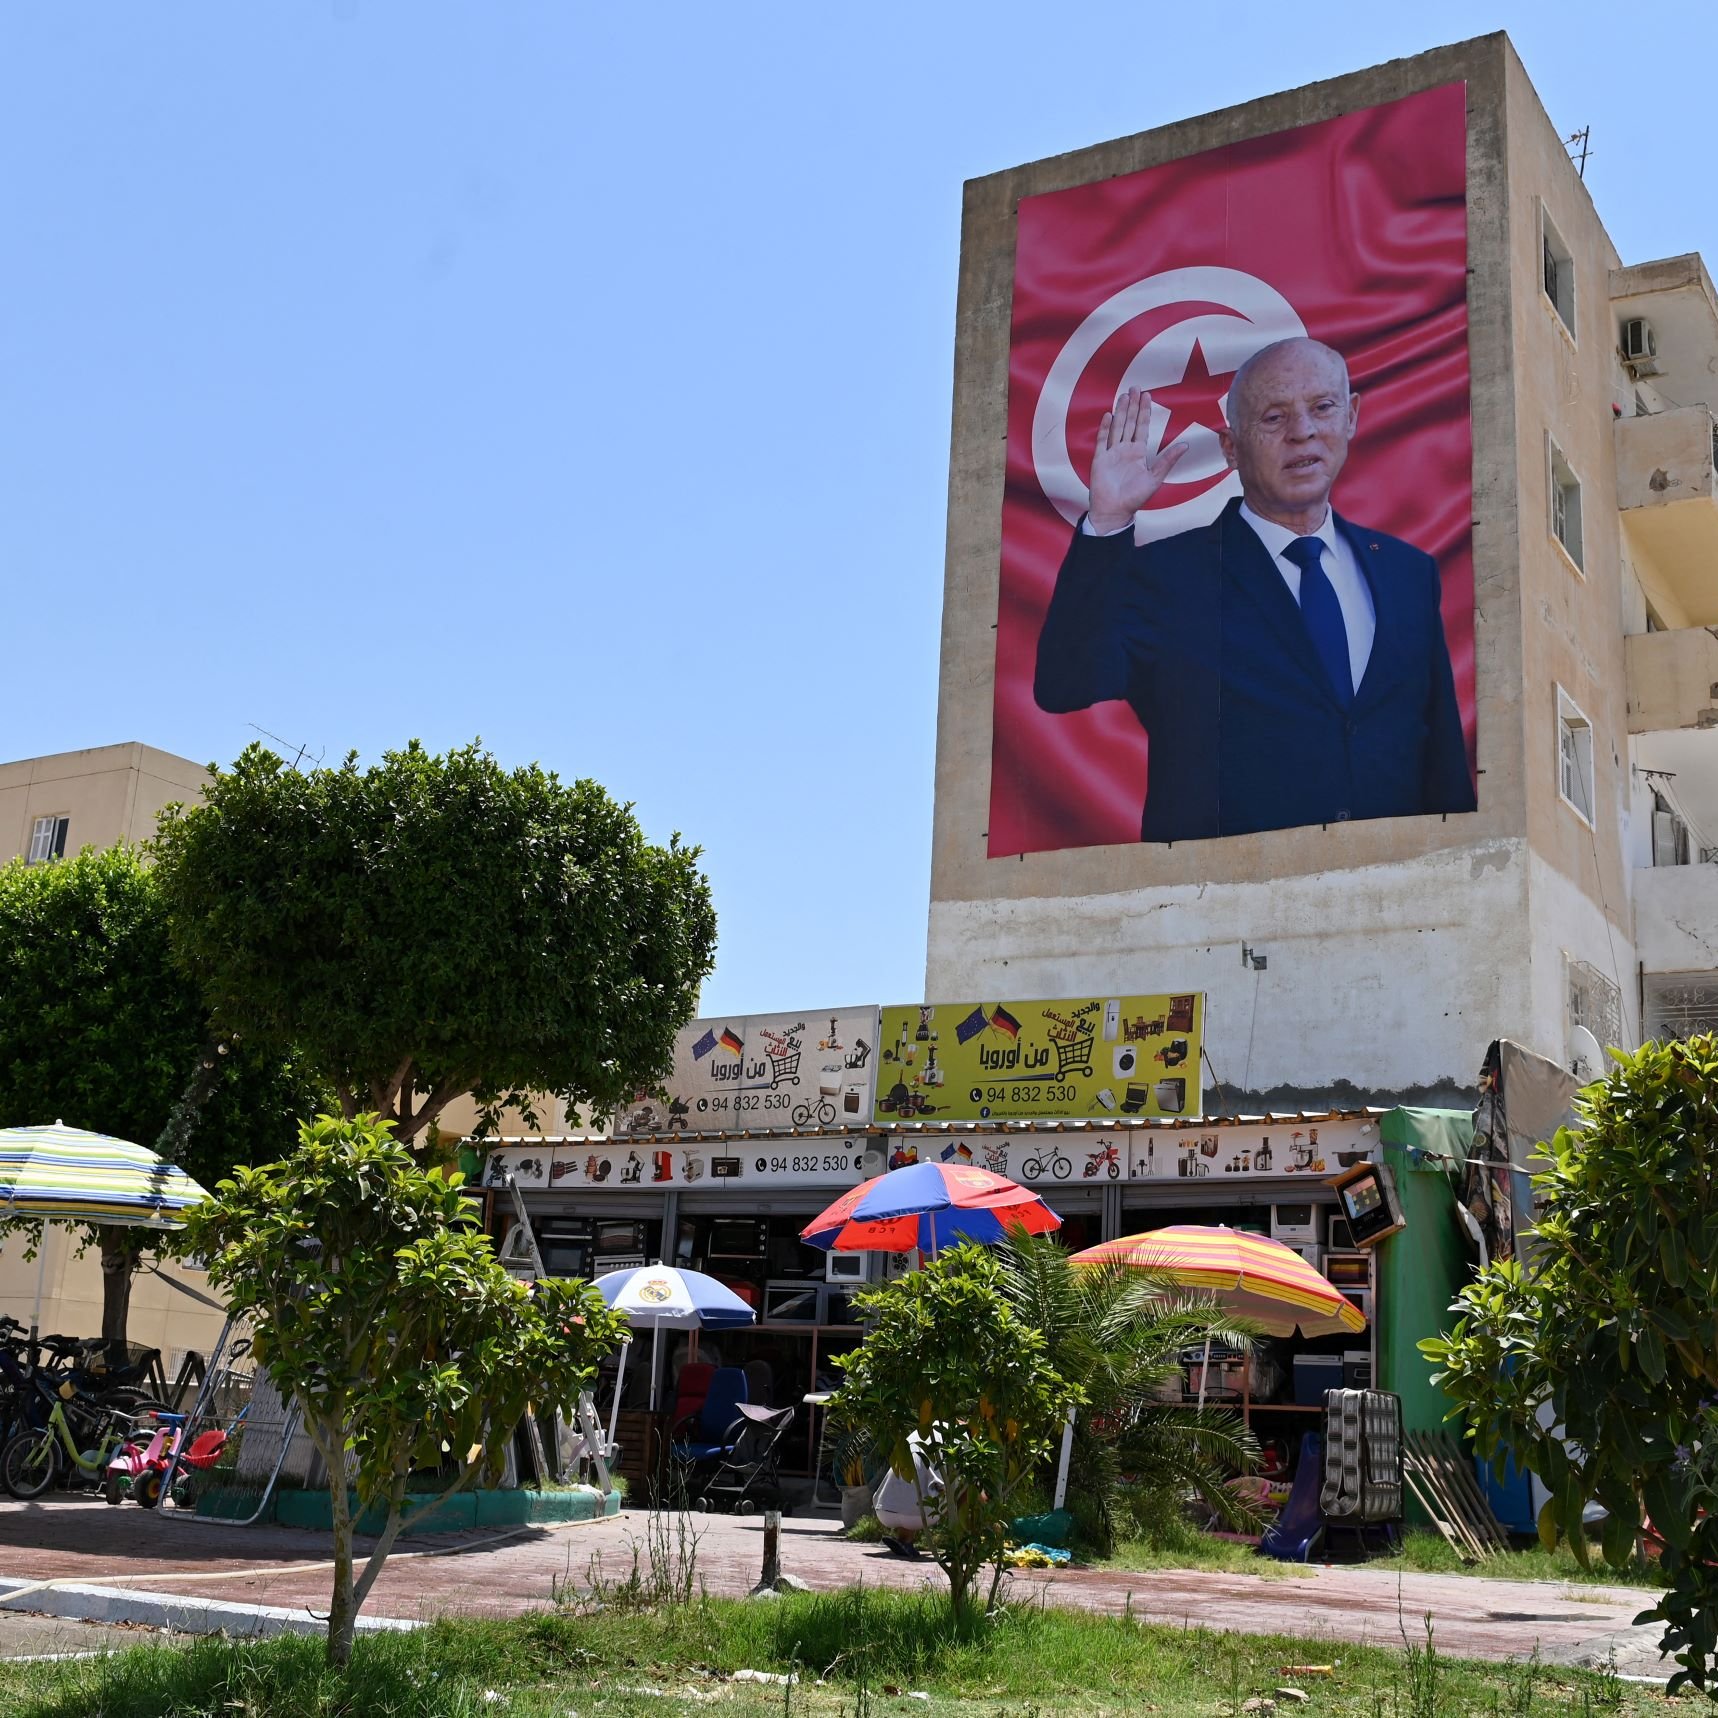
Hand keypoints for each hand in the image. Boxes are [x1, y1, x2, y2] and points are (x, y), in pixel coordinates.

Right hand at [1086, 388, 1189, 533]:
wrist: (1115, 511)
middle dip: (1132, 405)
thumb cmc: (1135, 498)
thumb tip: (1185, 445)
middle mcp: (1125, 450)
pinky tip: (1108, 415)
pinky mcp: (1099, 460)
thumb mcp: (1155, 478)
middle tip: (1134, 388)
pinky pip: (1102, 441)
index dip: (1145, 411)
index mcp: (1138, 453)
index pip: (1142, 427)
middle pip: (1129, 423)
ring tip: (1123, 396)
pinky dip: (1105, 428)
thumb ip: (1168, 460)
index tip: (1147, 395)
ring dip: (1120, 412)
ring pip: (1117, 427)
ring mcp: (1111, 453)